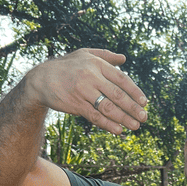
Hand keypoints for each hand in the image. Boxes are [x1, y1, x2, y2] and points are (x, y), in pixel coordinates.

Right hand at [25, 48, 147, 134]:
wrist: (41, 79)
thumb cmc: (67, 66)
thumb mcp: (85, 54)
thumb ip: (105, 56)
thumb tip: (124, 59)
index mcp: (96, 64)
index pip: (121, 78)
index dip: (134, 91)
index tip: (144, 102)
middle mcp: (90, 76)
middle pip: (117, 95)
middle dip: (133, 108)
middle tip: (144, 117)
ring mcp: (83, 91)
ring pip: (108, 107)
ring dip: (124, 118)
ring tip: (135, 126)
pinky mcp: (76, 105)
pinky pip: (95, 116)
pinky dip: (108, 124)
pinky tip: (118, 130)